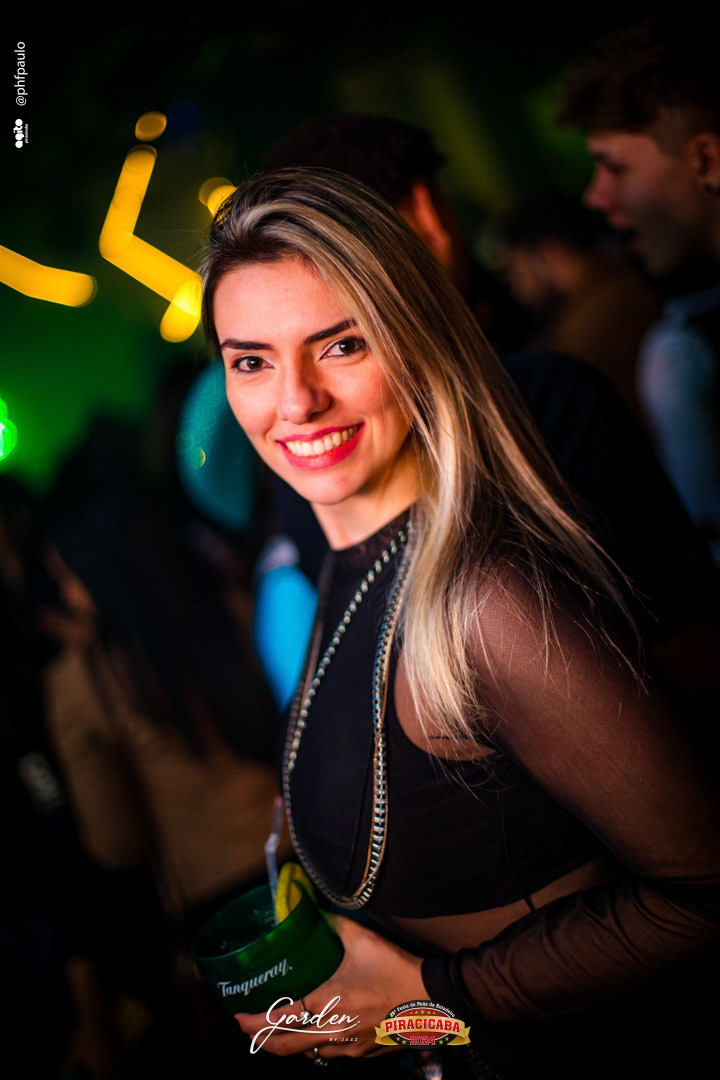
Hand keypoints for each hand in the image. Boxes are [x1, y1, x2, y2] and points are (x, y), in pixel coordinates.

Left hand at [235, 915, 426, 1059]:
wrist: (431, 999)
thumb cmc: (394, 968)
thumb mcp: (362, 939)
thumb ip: (334, 924)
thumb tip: (315, 908)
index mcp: (325, 1003)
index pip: (279, 1019)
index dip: (254, 1022)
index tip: (238, 1018)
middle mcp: (332, 1030)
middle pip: (286, 1047)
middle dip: (263, 1041)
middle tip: (249, 1031)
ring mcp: (349, 1046)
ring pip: (310, 1054)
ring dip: (292, 1046)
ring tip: (283, 1032)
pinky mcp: (365, 1052)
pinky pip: (333, 1054)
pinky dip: (318, 1047)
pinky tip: (320, 1035)